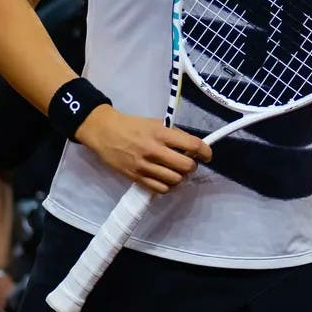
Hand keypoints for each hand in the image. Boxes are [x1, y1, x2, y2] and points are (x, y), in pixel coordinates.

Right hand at [76, 106, 211, 193]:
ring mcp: (145, 166)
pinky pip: (160, 189)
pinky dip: (168, 187)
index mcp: (161, 133)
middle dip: (193, 166)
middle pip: (186, 166)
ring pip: (175, 180)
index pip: (192, 145)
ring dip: (181, 177)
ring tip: (177, 171)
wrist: (104, 132)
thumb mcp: (155, 123)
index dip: (205, 151)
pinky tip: (167, 180)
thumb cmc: (132, 125)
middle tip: (189, 163)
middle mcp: (154, 150)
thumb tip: (191, 147)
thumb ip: (172, 134)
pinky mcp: (136, 177)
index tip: (207, 155)